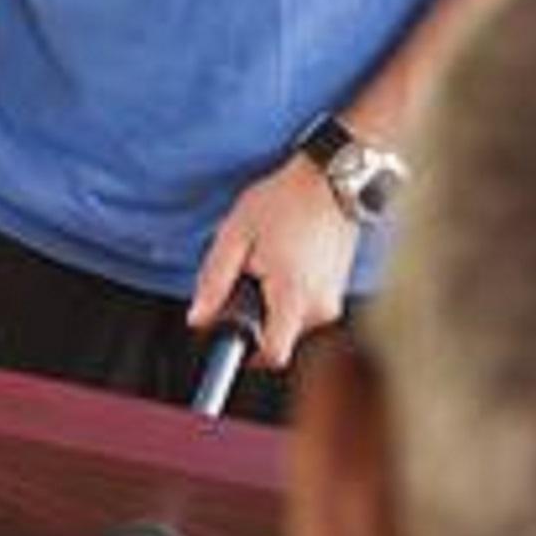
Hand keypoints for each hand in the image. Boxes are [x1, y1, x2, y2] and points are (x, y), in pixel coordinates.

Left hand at [189, 154, 361, 369]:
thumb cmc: (285, 202)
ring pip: (290, 321)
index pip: (272, 355)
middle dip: (255, 314)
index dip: (245, 350)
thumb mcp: (236, 236)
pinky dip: (289, 291)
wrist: (332, 180)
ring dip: (272, 301)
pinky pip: (305, 306)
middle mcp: (320, 306)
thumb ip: (213, 281)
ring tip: (270, 259)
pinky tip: (286, 259)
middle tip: (249, 273)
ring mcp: (333, 299)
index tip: (230, 330)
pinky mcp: (338, 290)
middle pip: (277, 336)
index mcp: (293, 296)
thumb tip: (197, 319)